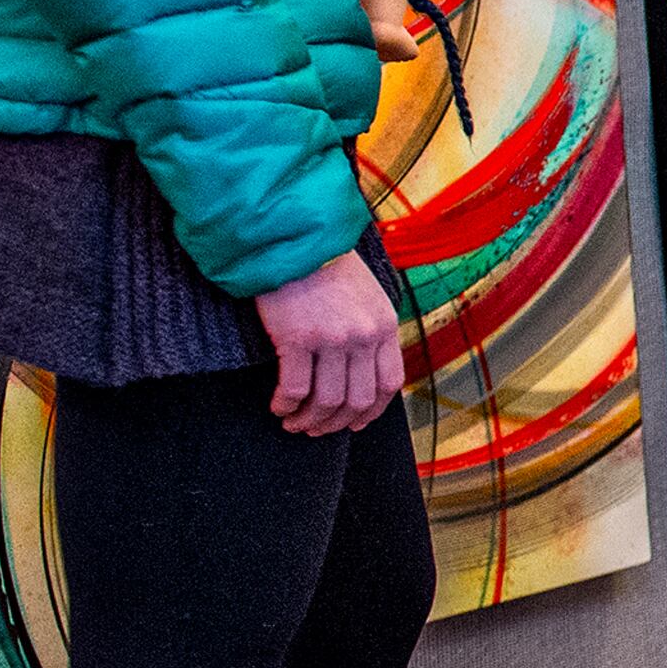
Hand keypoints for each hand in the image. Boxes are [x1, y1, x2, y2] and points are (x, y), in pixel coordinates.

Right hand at [255, 249, 403, 435]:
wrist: (293, 238)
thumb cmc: (325, 266)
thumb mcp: (367, 295)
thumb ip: (371, 330)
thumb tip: (366, 371)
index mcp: (384, 326)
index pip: (389, 384)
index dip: (371, 412)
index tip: (354, 423)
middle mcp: (364, 335)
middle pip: (357, 400)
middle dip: (336, 423)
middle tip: (316, 429)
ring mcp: (333, 338)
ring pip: (326, 401)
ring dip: (308, 420)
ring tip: (293, 423)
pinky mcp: (298, 338)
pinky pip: (295, 389)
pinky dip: (285, 405)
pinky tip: (278, 407)